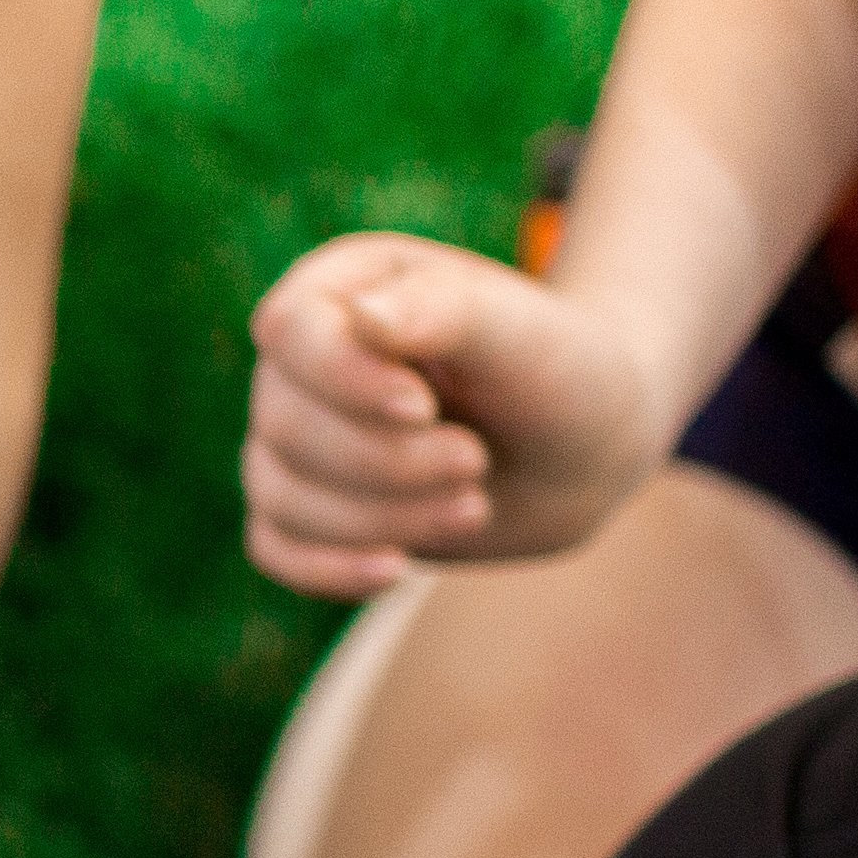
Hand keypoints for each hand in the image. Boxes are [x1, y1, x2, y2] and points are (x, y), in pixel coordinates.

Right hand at [241, 234, 668, 597]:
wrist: (582, 446)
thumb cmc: (556, 371)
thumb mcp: (520, 332)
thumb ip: (444, 310)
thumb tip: (362, 317)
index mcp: (342, 287)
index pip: (289, 330)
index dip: (343, 380)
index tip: (425, 408)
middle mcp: (304, 360)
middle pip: (286, 425)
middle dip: (387, 463)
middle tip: (477, 461)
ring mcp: (299, 436)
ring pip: (281, 495)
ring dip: (380, 518)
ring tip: (474, 506)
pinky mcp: (310, 506)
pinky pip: (276, 547)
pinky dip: (328, 568)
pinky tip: (395, 570)